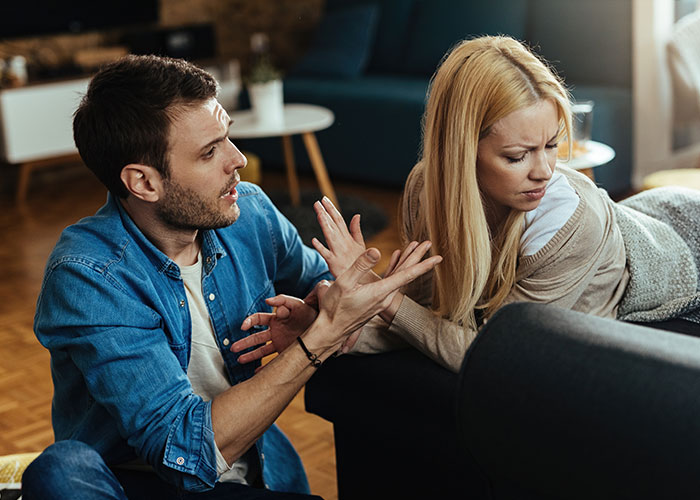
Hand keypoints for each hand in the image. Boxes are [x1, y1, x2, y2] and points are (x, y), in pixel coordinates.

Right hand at [232, 292, 321, 364]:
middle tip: (233, 348)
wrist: (325, 326)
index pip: (258, 319)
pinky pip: (273, 361)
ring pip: (261, 350)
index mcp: (276, 318)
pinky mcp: (286, 352)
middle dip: (244, 342)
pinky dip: (265, 368)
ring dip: (250, 355)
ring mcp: (280, 342)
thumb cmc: (311, 312)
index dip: (250, 321)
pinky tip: (256, 374)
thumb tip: (268, 300)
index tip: (243, 326)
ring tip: (239, 360)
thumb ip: (284, 301)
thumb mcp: (298, 304)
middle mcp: (276, 331)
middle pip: (256, 337)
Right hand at [310, 243, 441, 349]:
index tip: (438, 257)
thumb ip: (360, 266)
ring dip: (408, 264)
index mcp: (380, 292)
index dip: (423, 265)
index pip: (406, 275)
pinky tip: (396, 265)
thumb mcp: (344, 282)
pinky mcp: (375, 303)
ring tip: (415, 250)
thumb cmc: (335, 307)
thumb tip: (377, 251)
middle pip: (406, 275)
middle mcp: (384, 297)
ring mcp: (380, 301)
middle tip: (430, 245)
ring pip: (399, 279)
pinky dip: (396, 271)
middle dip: (419, 259)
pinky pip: (390, 284)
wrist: (331, 330)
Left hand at [312, 196, 365, 278]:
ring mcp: (338, 253)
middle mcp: (343, 243)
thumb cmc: (359, 262)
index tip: (324, 199)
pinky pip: (326, 255)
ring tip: (318, 214)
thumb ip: (356, 230)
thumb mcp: (360, 244)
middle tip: (317, 202)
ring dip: (325, 225)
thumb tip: (356, 215)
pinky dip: (321, 248)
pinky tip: (314, 240)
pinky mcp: (334, 264)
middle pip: (334, 225)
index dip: (331, 209)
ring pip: (330, 236)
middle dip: (326, 213)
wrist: (363, 281)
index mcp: (348, 238)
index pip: (339, 220)